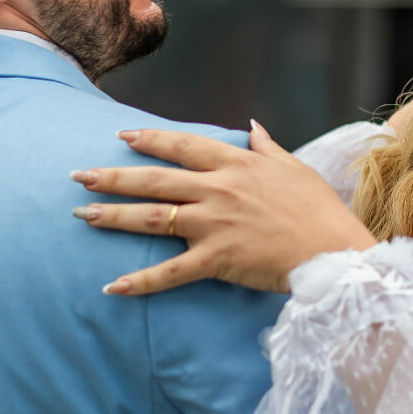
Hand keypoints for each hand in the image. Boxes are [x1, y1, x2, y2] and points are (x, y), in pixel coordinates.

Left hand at [72, 121, 376, 295]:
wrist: (333, 250)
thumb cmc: (319, 210)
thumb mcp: (295, 168)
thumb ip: (267, 146)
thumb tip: (252, 126)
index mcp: (237, 164)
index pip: (183, 146)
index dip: (150, 140)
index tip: (122, 136)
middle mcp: (219, 189)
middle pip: (156, 180)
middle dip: (113, 177)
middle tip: (78, 176)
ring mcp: (214, 224)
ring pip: (153, 217)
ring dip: (113, 216)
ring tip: (81, 216)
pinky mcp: (216, 259)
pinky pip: (170, 272)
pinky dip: (139, 281)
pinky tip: (111, 287)